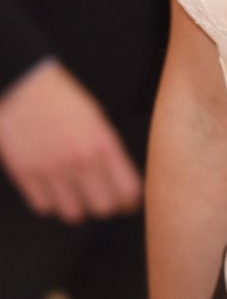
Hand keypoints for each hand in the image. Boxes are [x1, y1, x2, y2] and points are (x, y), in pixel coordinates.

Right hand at [0, 60, 142, 221]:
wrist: (24, 85)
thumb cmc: (62, 97)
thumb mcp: (95, 117)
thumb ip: (108, 150)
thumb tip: (120, 180)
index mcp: (102, 142)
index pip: (127, 189)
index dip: (130, 200)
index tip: (128, 202)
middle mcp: (80, 160)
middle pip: (103, 208)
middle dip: (105, 205)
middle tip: (102, 198)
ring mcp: (52, 170)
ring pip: (74, 213)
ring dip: (77, 206)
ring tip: (76, 192)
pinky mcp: (26, 175)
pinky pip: (45, 207)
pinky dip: (51, 202)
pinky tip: (53, 187)